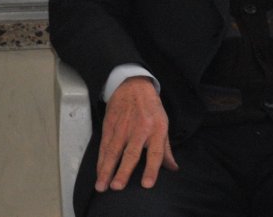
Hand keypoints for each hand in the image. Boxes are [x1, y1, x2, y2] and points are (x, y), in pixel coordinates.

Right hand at [95, 76, 177, 191]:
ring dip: (106, 169)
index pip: (155, 153)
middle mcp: (139, 130)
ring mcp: (122, 128)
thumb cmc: (150, 107)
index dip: (151, 169)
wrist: (132, 85)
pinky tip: (99, 172)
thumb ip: (166, 149)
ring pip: (113, 151)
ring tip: (102, 185)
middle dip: (123, 171)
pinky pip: (104, 146)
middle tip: (117, 187)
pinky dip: (101, 160)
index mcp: (156, 130)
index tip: (147, 184)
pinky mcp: (110, 126)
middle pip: (130, 154)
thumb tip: (173, 168)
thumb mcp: (163, 124)